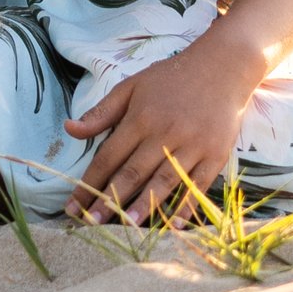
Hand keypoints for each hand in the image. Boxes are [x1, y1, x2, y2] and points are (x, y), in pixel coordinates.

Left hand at [63, 35, 261, 220]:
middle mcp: (165, 134)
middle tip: (91, 224)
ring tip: (126, 226)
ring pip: (164, 182)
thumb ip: (102, 112)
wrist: (223, 65)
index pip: (109, 156)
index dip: (89, 183)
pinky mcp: (216, 154)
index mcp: (141, 118)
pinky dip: (187, 206)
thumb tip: (69, 130)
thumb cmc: (172, 77)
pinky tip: (174, 226)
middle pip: (133, 173)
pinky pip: (198, 185)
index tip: (74, 206)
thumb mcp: (132, 86)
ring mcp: (193, 145)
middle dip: (110, 201)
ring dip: (144, 206)